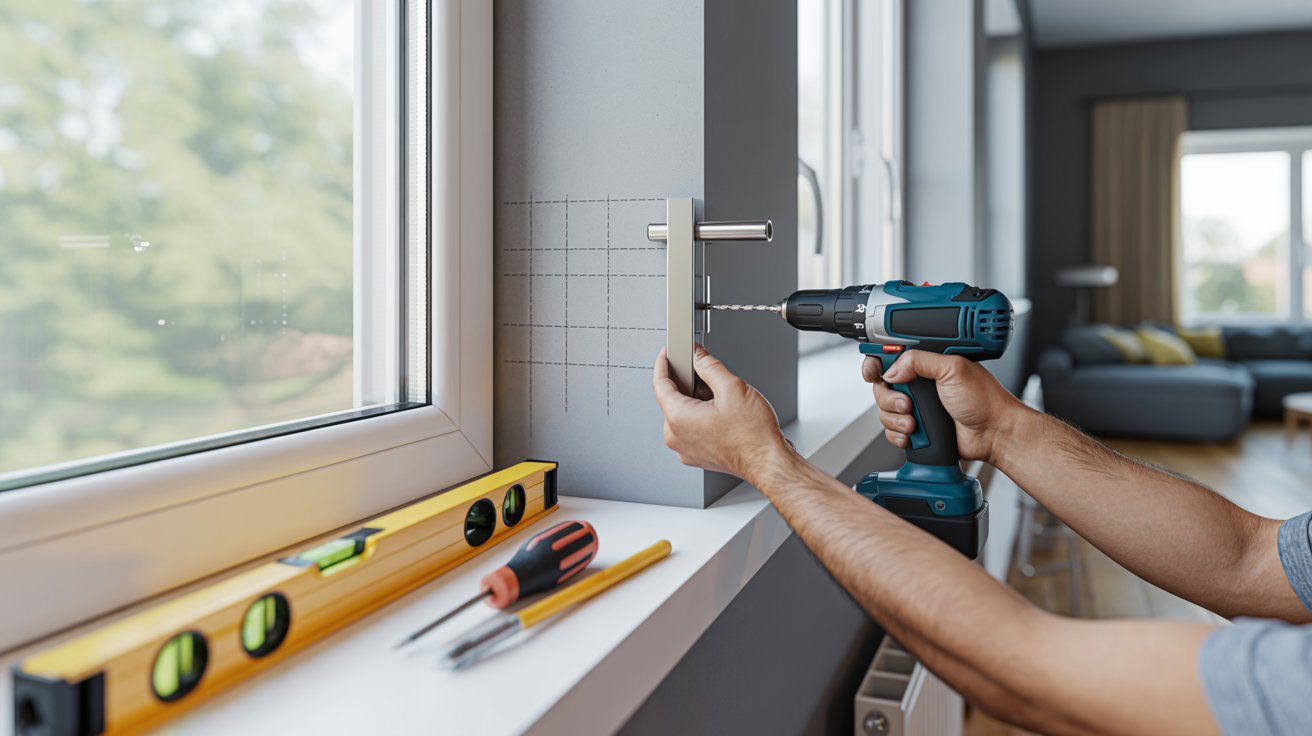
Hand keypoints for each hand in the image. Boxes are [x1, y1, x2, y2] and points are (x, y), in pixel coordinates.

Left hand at [652, 344, 792, 479]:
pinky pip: (690, 429)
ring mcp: (685, 449)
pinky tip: (720, 413)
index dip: (664, 363)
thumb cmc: (753, 435)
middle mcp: (676, 437)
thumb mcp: (732, 388)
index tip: (668, 352)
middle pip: (672, 399)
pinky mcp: (696, 455)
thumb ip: (709, 366)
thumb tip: (698, 356)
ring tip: (721, 399)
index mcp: (678, 419)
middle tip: (707, 374)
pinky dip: (700, 416)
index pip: (660, 384)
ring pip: (683, 414)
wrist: (768, 462)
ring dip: (696, 400)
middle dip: (688, 383)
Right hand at [861, 351, 1024, 464]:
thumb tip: (892, 369)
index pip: (890, 358)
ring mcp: (918, 407)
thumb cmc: (984, 400)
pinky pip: (892, 431)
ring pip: (884, 411)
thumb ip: (919, 361)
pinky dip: (897, 435)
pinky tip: (913, 434)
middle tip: (907, 403)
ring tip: (915, 422)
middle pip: (882, 387)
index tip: (873, 372)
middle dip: (888, 398)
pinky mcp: (918, 428)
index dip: (876, 364)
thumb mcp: (953, 369)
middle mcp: (920, 385)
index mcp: (927, 364)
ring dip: (895, 419)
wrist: (994, 433)